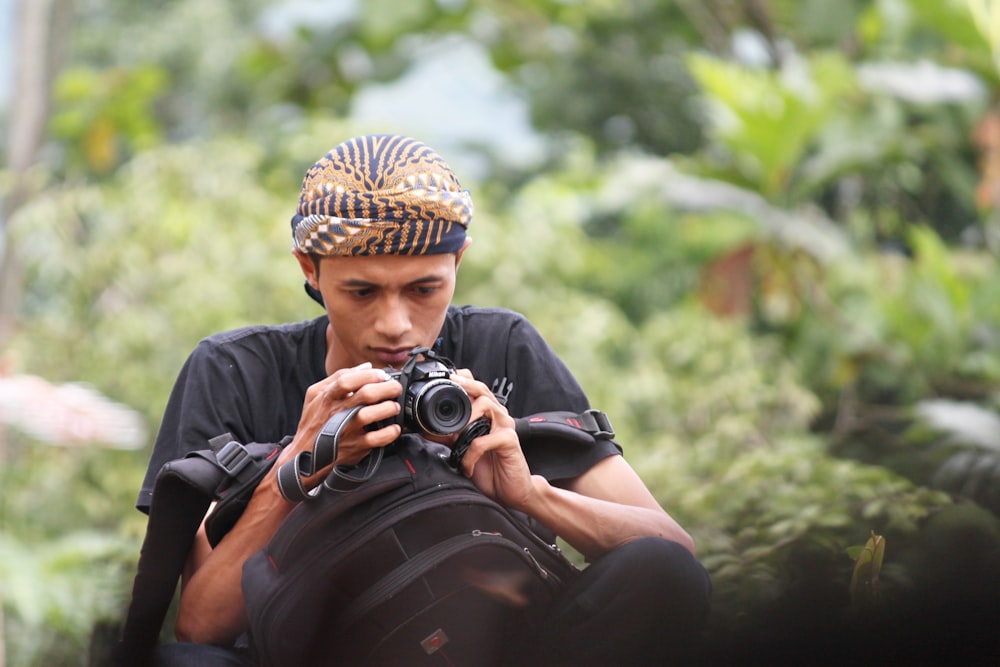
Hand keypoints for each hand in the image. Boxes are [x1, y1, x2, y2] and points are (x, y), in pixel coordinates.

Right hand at [278, 362, 401, 475]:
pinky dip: (389, 433)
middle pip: (366, 394)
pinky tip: (394, 428)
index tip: (382, 375)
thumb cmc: (312, 422)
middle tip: (396, 388)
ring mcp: (347, 430)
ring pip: (372, 415)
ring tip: (394, 406)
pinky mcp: (355, 447)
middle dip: (387, 388)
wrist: (305, 455)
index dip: (368, 375)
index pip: (348, 380)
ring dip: (389, 408)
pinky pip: (377, 439)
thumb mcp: (315, 395)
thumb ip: (339, 377)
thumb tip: (366, 366)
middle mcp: (338, 413)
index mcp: (328, 398)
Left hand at [448, 371, 537, 511]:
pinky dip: (470, 453)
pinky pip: (484, 440)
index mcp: (488, 414)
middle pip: (482, 389)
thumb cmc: (490, 468)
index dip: (463, 379)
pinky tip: (466, 465)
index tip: (445, 377)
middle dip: (464, 386)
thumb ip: (448, 436)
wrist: (510, 490)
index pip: (477, 387)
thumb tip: (424, 428)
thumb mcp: (463, 449)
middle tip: (448, 389)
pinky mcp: (510, 441)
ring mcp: (506, 426)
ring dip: (466, 419)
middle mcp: (498, 416)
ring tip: (456, 436)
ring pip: (486, 406)